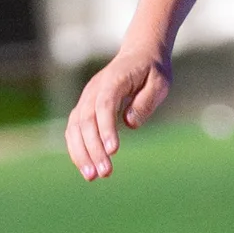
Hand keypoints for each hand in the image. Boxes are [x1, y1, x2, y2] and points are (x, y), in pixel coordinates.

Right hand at [67, 44, 171, 178]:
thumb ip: (145, 102)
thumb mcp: (159, 82)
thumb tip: (129, 123)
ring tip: (92, 176)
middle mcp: (94, 90)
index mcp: (113, 80)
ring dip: (81, 153)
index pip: (105, 105)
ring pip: (75, 127)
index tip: (114, 151)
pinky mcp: (84, 109)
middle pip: (86, 120)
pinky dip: (77, 149)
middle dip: (93, 148)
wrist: (138, 55)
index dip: (107, 128)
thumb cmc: (151, 71)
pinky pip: (74, 131)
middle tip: (105, 172)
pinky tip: (86, 167)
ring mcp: (86, 99)